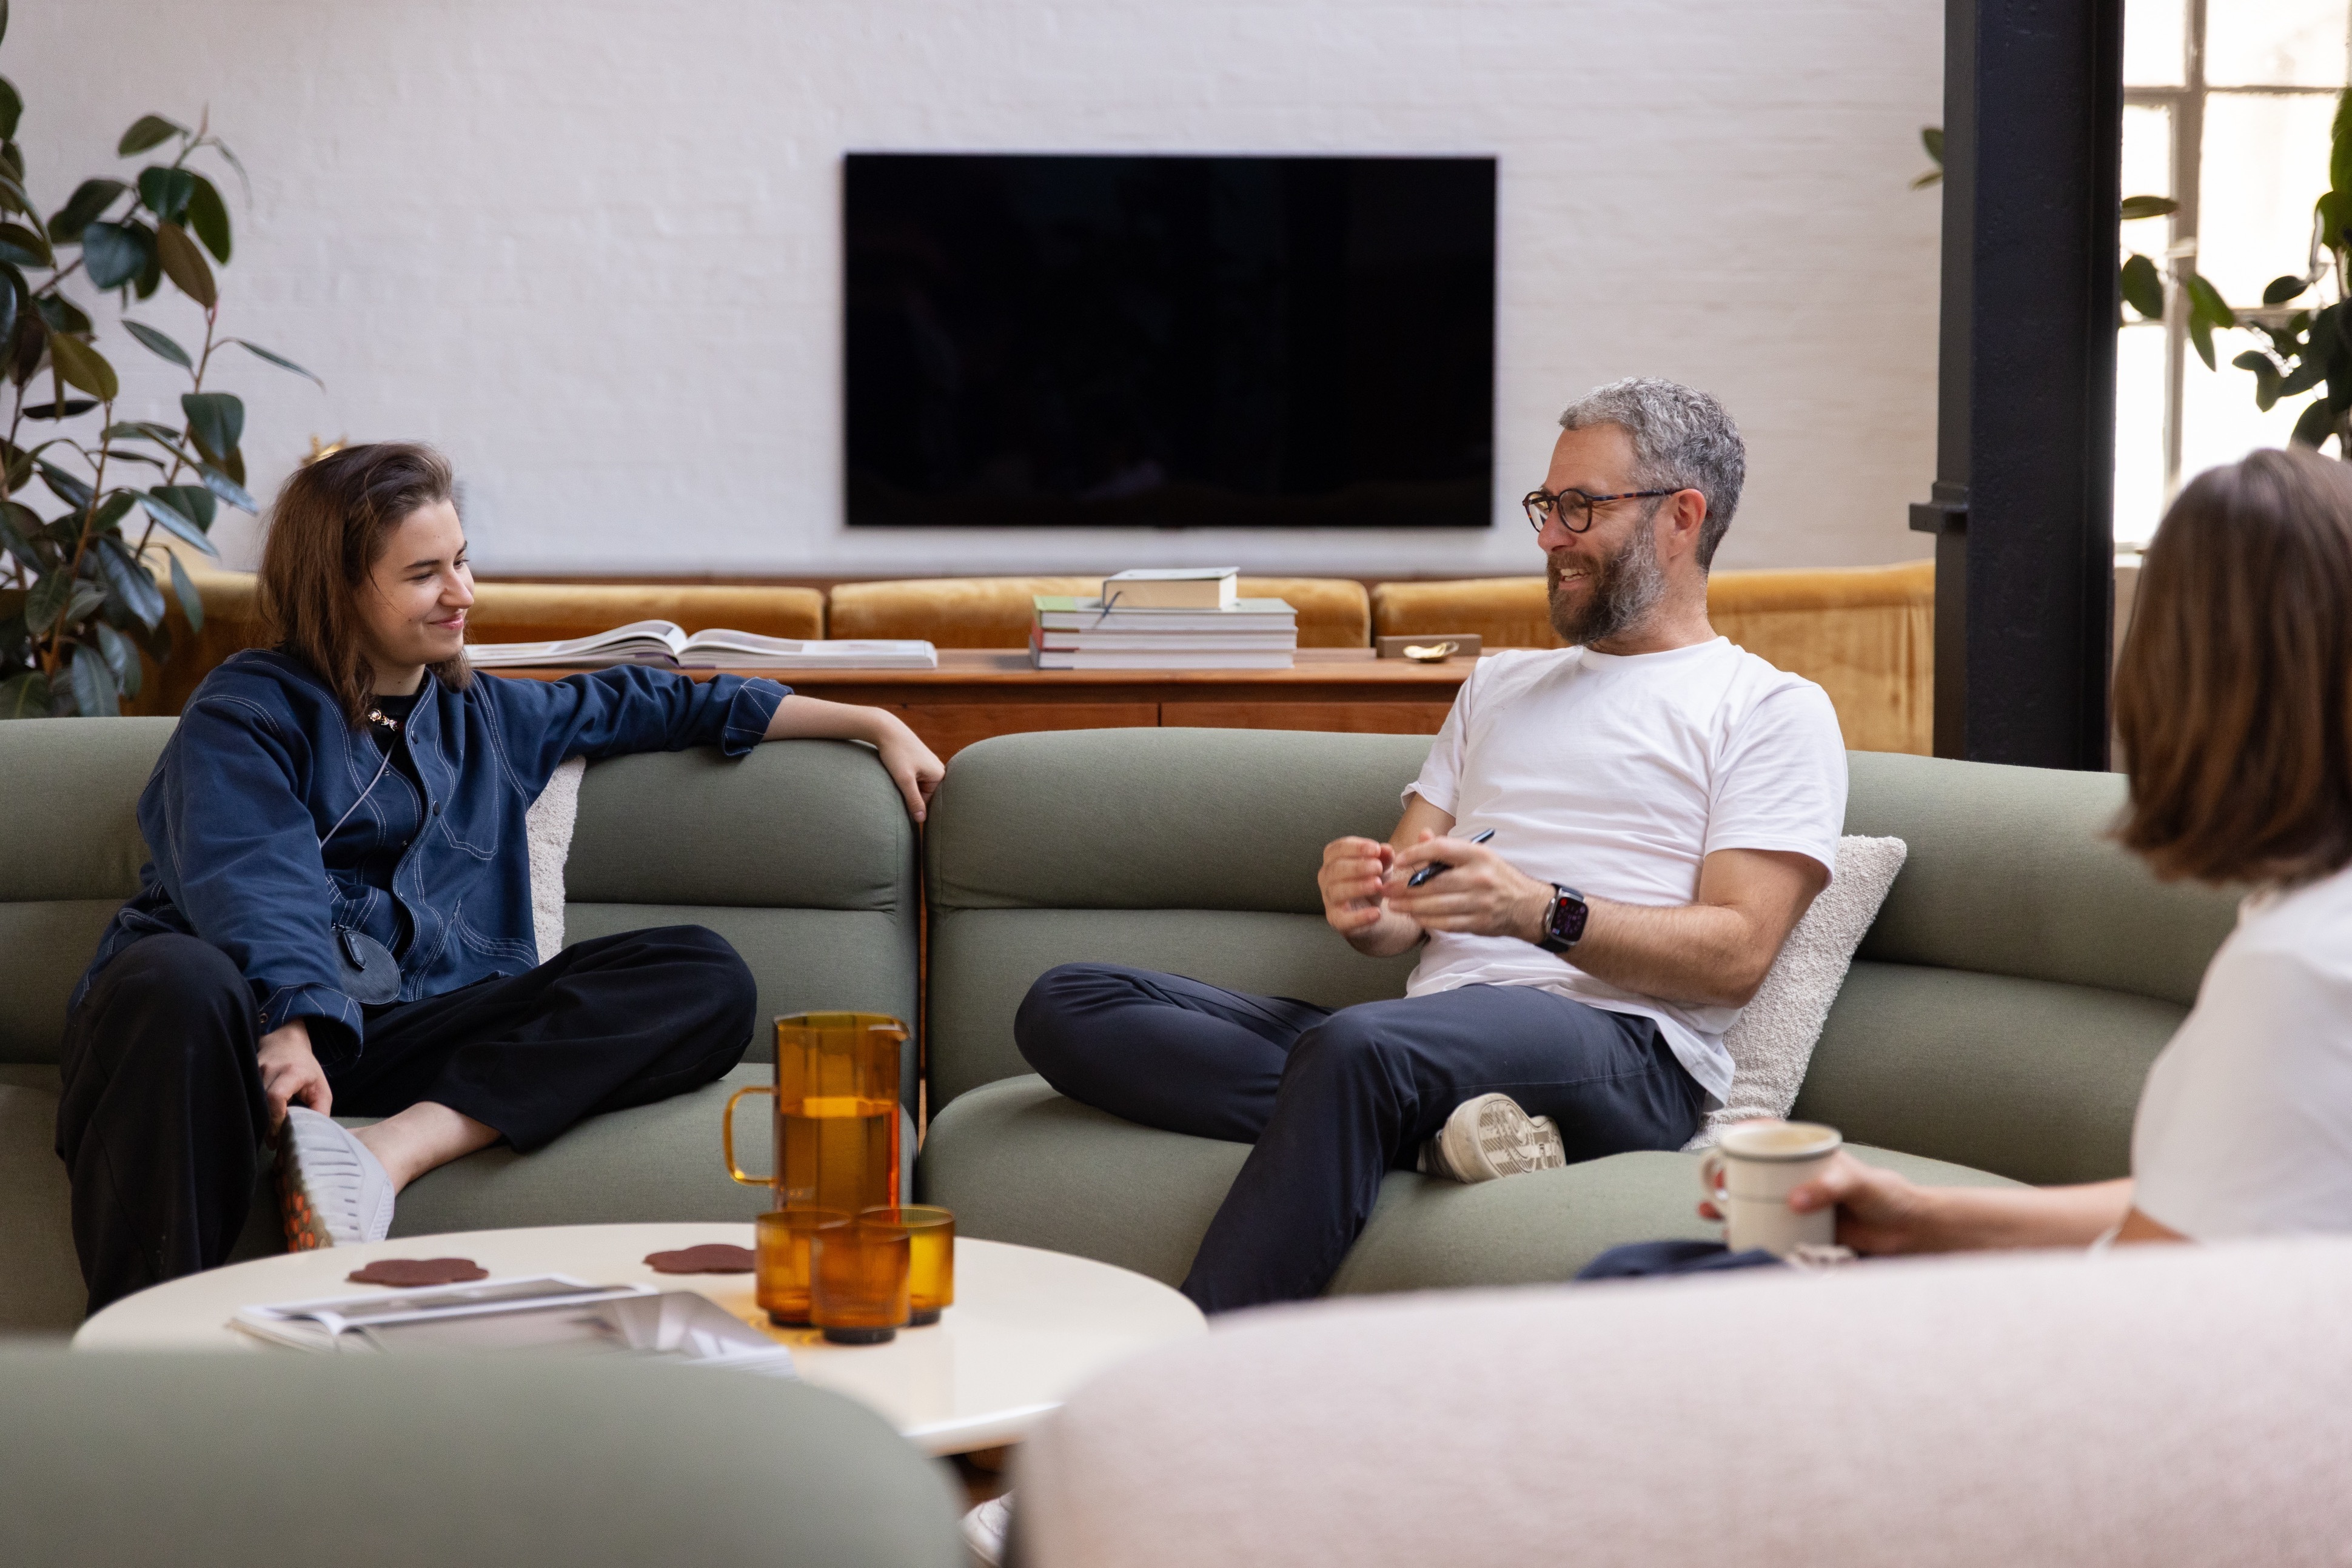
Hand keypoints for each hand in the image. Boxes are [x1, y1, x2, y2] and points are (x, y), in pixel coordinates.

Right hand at [256, 1020, 330, 1132]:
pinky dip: (252, 1112)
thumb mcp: (321, 1088)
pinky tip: (259, 1121)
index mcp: (291, 1072)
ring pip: (251, 1102)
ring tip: (268, 1135)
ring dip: (259, 1120)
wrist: (286, 1043)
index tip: (279, 1135)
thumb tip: (313, 1134)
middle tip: (274, 1143)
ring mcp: (253, 1071)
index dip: (275, 1118)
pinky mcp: (244, 1075)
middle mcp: (268, 1070)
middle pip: (261, 1103)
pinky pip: (246, 1097)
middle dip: (266, 1126)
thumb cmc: (306, 1068)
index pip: (276, 1096)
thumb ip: (321, 1111)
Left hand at [872, 718, 944, 822]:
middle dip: (911, 797)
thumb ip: (914, 800)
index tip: (901, 808)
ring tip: (897, 780)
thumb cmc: (896, 753)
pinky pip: (915, 779)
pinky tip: (897, 774)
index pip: (928, 802)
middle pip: (924, 795)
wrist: (887, 730)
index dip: (914, 807)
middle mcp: (938, 770)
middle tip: (897, 791)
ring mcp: (929, 765)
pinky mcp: (920, 762)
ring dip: (907, 788)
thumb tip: (921, 820)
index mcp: (940, 775)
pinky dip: (906, 781)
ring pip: (918, 787)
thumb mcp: (904, 779)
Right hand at [1319, 835, 1395, 933]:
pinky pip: (1343, 919)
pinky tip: (1376, 913)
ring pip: (1337, 891)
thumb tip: (1387, 849)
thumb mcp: (1381, 866)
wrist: (1371, 910)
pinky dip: (1360, 917)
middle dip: (1357, 867)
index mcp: (1333, 859)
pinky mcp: (1336, 919)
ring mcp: (1329, 899)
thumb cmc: (1371, 881)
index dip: (1356, 847)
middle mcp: (1326, 878)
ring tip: (1378, 885)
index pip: (1338, 848)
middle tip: (1378, 867)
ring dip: (1358, 887)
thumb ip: (1384, 857)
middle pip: (1335, 869)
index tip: (1376, 849)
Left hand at [1383, 830, 1551, 940]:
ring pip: (1436, 906)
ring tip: (1394, 904)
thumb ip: (1447, 848)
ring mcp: (1479, 902)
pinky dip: (1427, 921)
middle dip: (1404, 887)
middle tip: (1386, 889)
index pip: (1440, 849)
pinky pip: (1446, 923)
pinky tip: (1414, 917)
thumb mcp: (1477, 855)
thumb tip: (1421, 835)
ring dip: (1410, 906)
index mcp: (1477, 855)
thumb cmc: (1495, 876)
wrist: (1527, 905)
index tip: (1398, 859)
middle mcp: (1479, 877)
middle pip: (1433, 882)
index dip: (1416, 853)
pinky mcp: (1479, 922)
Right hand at [1698, 1149, 1938, 1255]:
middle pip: (1752, 1170)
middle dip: (1724, 1175)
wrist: (1904, 1232)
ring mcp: (1795, 1203)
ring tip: (1711, 1211)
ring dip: (1727, 1204)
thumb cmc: (1885, 1195)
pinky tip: (1735, 1236)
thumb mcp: (1857, 1182)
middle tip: (1714, 1185)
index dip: (1746, 1133)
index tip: (1726, 1139)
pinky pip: (1767, 1227)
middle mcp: (1796, 1176)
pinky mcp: (1799, 1228)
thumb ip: (1828, 1187)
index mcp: (1808, 1154)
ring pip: (1752, 1199)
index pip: (1772, 1135)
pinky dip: (1747, 1230)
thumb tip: (1793, 1201)